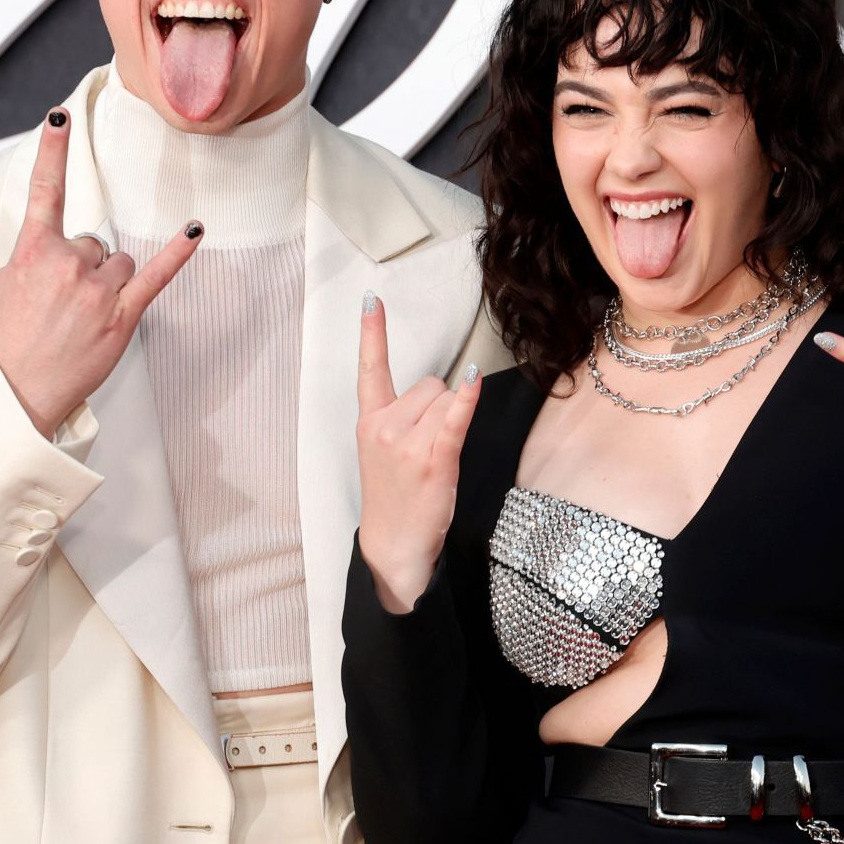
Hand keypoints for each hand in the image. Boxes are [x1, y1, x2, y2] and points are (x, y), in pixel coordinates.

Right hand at [0, 108, 202, 438]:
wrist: (15, 393)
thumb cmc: (5, 344)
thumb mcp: (2, 287)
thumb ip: (30, 258)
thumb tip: (52, 249)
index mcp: (32, 252)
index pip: (44, 192)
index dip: (52, 152)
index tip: (60, 117)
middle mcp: (67, 264)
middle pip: (91, 242)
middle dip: (81, 267)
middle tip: (60, 305)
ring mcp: (97, 290)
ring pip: (117, 262)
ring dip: (106, 282)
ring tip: (82, 317)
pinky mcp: (123, 315)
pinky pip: (156, 276)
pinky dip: (178, 252)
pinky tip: (195, 229)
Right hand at [356, 293, 481, 612]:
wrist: (394, 544)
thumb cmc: (394, 496)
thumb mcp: (381, 452)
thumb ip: (398, 418)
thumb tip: (436, 391)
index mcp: (369, 421)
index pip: (369, 369)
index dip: (371, 333)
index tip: (372, 300)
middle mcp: (386, 426)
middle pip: (427, 384)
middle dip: (435, 405)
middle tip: (426, 445)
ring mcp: (409, 442)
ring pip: (444, 399)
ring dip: (449, 419)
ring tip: (436, 456)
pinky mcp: (435, 458)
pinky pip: (454, 418)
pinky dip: (466, 398)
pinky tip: (473, 379)